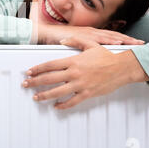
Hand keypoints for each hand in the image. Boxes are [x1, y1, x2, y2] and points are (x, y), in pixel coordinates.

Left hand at [22, 36, 148, 109]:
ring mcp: (80, 84)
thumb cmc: (107, 56)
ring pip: (57, 92)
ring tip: (35, 97)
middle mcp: (74, 73)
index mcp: (73, 61)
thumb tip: (62, 41)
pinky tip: (56, 106)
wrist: (122, 67)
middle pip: (49, 78)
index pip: (50, 65)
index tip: (29, 72)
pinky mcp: (87, 93)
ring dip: (44, 95)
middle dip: (35, 82)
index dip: (37, 69)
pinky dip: (63, 105)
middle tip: (26, 84)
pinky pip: (72, 101)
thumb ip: (75, 41)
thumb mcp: (90, 44)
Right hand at [32, 22, 144, 45]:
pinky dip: (107, 41)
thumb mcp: (76, 43)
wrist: (46, 32)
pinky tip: (115, 43)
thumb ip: (86, 48)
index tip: (138, 44)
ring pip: (107, 37)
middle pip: (114, 36)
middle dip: (128, 40)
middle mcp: (91, 33)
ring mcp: (86, 35)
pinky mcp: (81, 37)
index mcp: (92, 34)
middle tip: (142, 44)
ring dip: (121, 40)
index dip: (126, 40)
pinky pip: (96, 40)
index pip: (112, 37)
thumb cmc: (59, 38)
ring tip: (132, 44)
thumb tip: (96, 54)